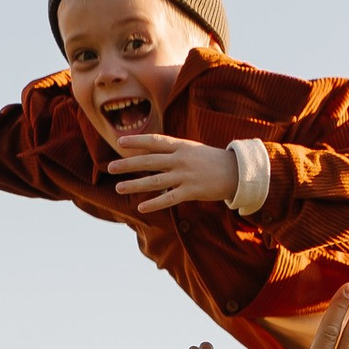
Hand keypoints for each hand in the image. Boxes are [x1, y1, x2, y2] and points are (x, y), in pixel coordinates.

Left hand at [107, 135, 239, 212]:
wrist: (237, 172)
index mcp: (181, 146)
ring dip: (135, 184)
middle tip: (110, 167)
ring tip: (119, 187)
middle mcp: (181, 159)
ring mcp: (185, 175)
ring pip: (155, 180)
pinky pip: (169, 198)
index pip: (154, 141)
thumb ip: (174, 152)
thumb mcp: (193, 150)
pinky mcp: (191, 191)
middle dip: (128, 164)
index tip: (120, 142)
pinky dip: (154, 203)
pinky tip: (141, 207)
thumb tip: (153, 156)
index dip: (137, 141)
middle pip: (149, 161)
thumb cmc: (213, 161)